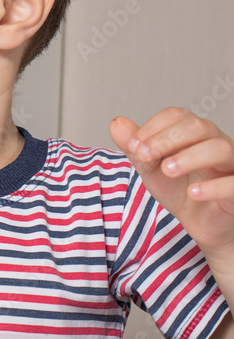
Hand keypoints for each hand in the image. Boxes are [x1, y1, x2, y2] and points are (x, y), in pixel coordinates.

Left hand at [110, 108, 233, 260]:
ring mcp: (232, 166)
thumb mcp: (151, 169)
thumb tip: (117, 123)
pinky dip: (214, 186)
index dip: (153, 127)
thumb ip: (135, 148)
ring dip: (190, 157)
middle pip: (199, 126)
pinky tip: (194, 192)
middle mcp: (216, 143)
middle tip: (144, 155)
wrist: (201, 223)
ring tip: (167, 170)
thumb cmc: (180, 190)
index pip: (178, 115)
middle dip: (167, 138)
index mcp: (194, 134)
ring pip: (220, 149)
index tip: (133, 145)